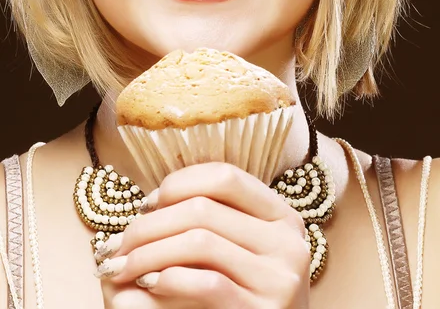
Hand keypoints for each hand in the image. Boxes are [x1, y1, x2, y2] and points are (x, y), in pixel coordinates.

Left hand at [96, 163, 310, 308]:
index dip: (179, 183)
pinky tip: (149, 284)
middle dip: (150, 224)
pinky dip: (169, 279)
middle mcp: (287, 242)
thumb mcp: (237, 251)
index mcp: (281, 217)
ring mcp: (278, 279)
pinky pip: (207, 283)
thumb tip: (148, 206)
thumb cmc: (243, 296)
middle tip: (120, 244)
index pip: (226, 177)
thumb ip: (207, 223)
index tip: (148, 205)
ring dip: (148, 253)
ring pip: (200, 242)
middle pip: (204, 209)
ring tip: (123, 267)